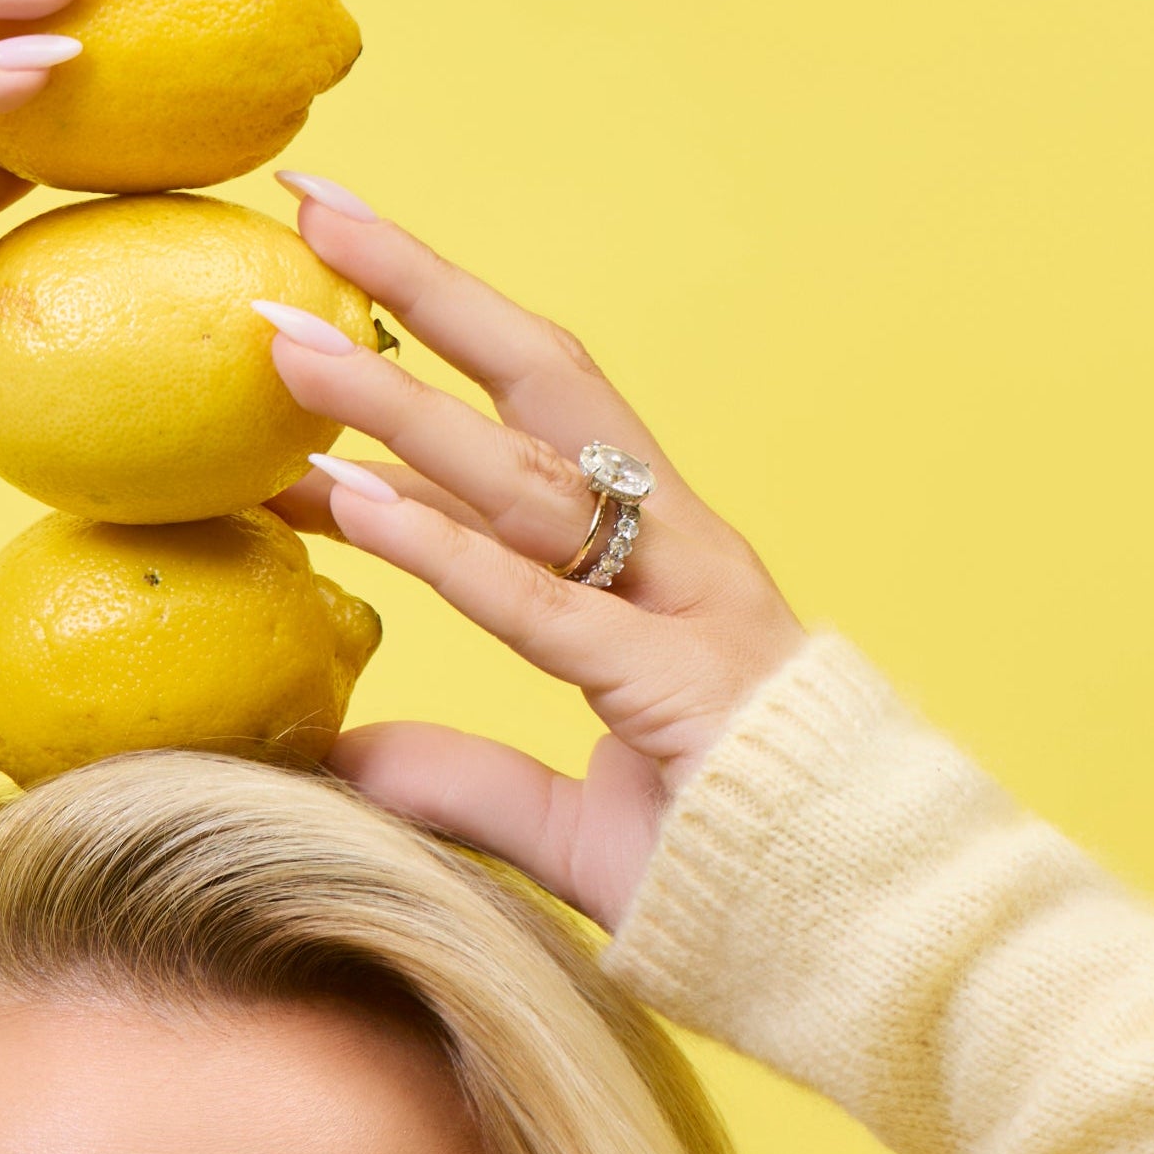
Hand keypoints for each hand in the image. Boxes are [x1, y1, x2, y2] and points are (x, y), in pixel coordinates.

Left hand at [260, 198, 808, 928]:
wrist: (868, 948)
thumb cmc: (742, 881)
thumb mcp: (569, 828)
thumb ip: (465, 781)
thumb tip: (345, 753)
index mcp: (668, 575)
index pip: (537, 430)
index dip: (437, 348)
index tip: (324, 293)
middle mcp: (683, 561)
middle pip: (545, 385)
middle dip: (427, 288)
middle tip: (317, 205)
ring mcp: (690, 614)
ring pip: (530, 472)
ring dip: (397, 400)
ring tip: (284, 343)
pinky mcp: (679, 689)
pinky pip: (542, 604)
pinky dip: (443, 544)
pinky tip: (350, 495)